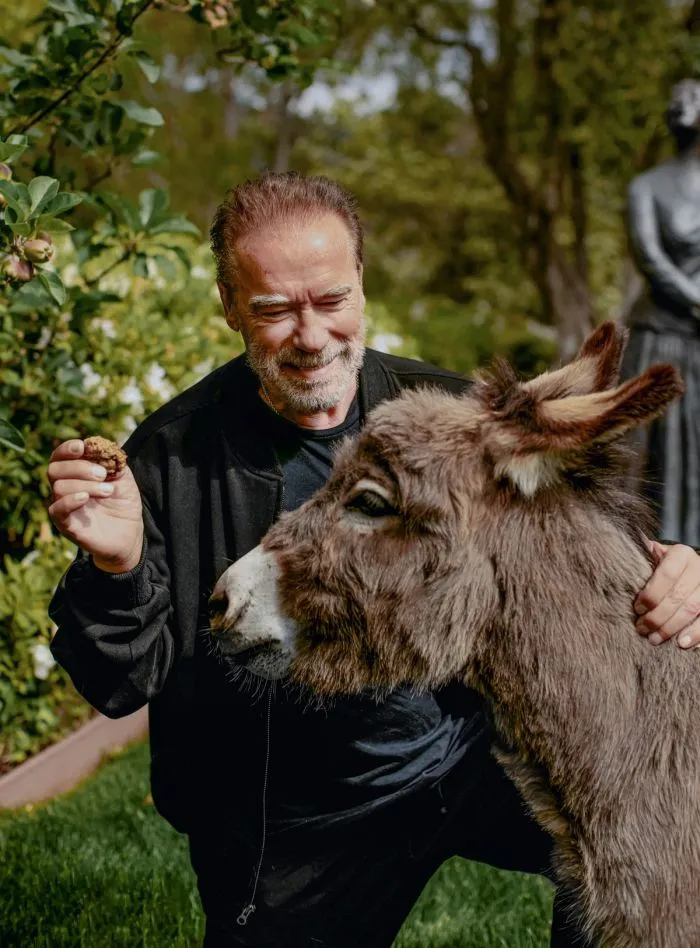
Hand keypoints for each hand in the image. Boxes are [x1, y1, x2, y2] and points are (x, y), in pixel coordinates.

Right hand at [48, 439, 143, 572]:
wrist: (130, 533)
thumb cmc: (123, 503)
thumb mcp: (123, 477)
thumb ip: (112, 460)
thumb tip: (100, 445)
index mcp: (75, 474)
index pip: (59, 457)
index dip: (66, 449)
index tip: (82, 446)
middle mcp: (64, 489)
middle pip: (55, 469)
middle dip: (79, 467)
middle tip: (102, 474)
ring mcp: (64, 507)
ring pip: (59, 487)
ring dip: (86, 485)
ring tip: (108, 491)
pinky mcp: (66, 525)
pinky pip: (56, 510)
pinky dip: (69, 501)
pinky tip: (85, 498)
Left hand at [634, 538, 699, 647]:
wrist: (686, 572)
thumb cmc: (662, 568)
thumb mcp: (652, 559)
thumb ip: (641, 559)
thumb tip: (617, 553)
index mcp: (681, 555)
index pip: (667, 574)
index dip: (651, 594)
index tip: (637, 609)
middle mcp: (698, 568)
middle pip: (678, 595)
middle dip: (657, 616)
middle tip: (641, 628)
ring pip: (692, 609)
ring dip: (672, 627)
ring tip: (654, 639)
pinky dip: (696, 633)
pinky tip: (681, 643)